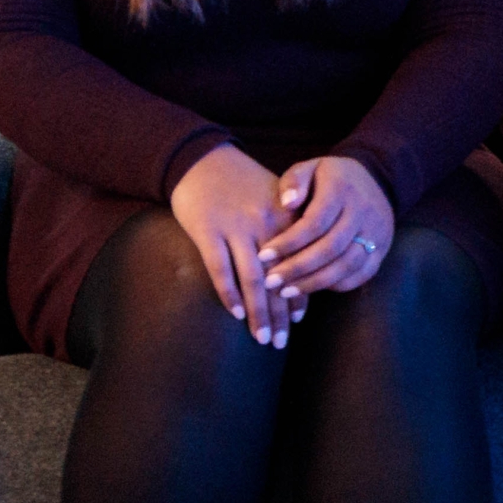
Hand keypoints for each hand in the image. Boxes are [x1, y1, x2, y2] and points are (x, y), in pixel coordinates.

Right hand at [168, 144, 298, 348]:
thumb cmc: (241, 183)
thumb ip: (289, 227)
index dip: (300, 294)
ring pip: (253, 279)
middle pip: (278, 277)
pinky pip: (220, 268)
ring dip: (259, 312)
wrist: (201, 159)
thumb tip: (301, 267)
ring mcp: (236, 228)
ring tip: (262, 338)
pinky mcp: (208, 231)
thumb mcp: (275, 198)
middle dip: (281, 314)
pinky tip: (236, 314)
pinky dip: (229, 293)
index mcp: (286, 218)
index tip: (299, 320)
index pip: (299, 264)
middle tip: (282, 342)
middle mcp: (265, 225)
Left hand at [257, 156, 396, 304]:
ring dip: (315, 282)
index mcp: (342, 190)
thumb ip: (294, 181)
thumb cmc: (329, 177)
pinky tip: (313, 287)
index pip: (314, 222)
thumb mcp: (310, 168)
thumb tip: (287, 203)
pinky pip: (362, 274)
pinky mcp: (383, 248)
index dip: (288, 242)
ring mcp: (377, 232)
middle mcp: (363, 212)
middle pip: (330, 248)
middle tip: (270, 282)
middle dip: (298, 268)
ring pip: (347, 265)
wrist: (376, 180)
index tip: (262, 256)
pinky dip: (337, 284)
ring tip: (287, 291)